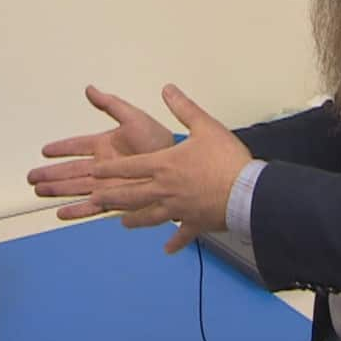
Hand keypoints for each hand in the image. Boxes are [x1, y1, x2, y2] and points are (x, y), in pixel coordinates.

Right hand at [27, 84, 175, 219]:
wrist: (177, 167)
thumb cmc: (160, 141)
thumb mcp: (133, 118)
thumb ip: (110, 104)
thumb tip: (90, 89)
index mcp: (105, 144)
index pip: (77, 146)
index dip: (61, 148)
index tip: (45, 150)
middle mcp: (103, 165)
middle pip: (70, 170)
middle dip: (51, 174)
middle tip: (32, 177)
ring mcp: (107, 183)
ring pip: (75, 187)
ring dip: (57, 190)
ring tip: (40, 191)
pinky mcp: (115, 199)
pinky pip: (91, 206)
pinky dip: (76, 210)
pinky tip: (62, 212)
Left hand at [90, 84, 252, 253]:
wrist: (246, 192)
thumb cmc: (226, 158)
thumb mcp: (205, 125)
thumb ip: (183, 108)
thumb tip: (167, 90)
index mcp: (164, 165)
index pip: (130, 166)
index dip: (110, 169)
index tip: (95, 172)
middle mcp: (165, 190)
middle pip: (131, 195)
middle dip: (111, 197)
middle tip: (95, 200)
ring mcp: (178, 209)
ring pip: (150, 217)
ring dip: (135, 220)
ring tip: (124, 223)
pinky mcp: (194, 223)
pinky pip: (181, 235)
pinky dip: (174, 242)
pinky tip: (168, 249)